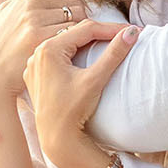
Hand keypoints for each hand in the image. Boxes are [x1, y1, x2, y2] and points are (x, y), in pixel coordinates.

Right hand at [0, 0, 98, 102]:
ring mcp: (34, 18)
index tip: (70, 23)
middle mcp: (30, 1)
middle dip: (78, 21)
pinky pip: (74, 34)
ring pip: (80, 19)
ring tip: (66, 47)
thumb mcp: (9, 13)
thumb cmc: (3, 47)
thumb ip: (27, 1)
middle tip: (69, 38)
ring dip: (78, 34)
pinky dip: (75, 44)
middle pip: (78, 4)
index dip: (75, 6)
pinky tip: (65, 54)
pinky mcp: (39, 36)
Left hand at [23, 19, 138, 167]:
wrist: (56, 138)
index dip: (111, 29)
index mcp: (49, 49)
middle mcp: (37, 53)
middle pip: (75, 34)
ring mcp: (35, 64)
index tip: (132, 31)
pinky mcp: (36, 76)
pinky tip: (87, 58)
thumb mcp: (95, 79)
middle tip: (124, 35)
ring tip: (109, 43)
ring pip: (66, 44)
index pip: (86, 29)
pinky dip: (74, 54)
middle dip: (101, 34)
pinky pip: (57, 57)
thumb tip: (132, 32)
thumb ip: (114, 53)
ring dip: (87, 43)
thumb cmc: (73, 110)